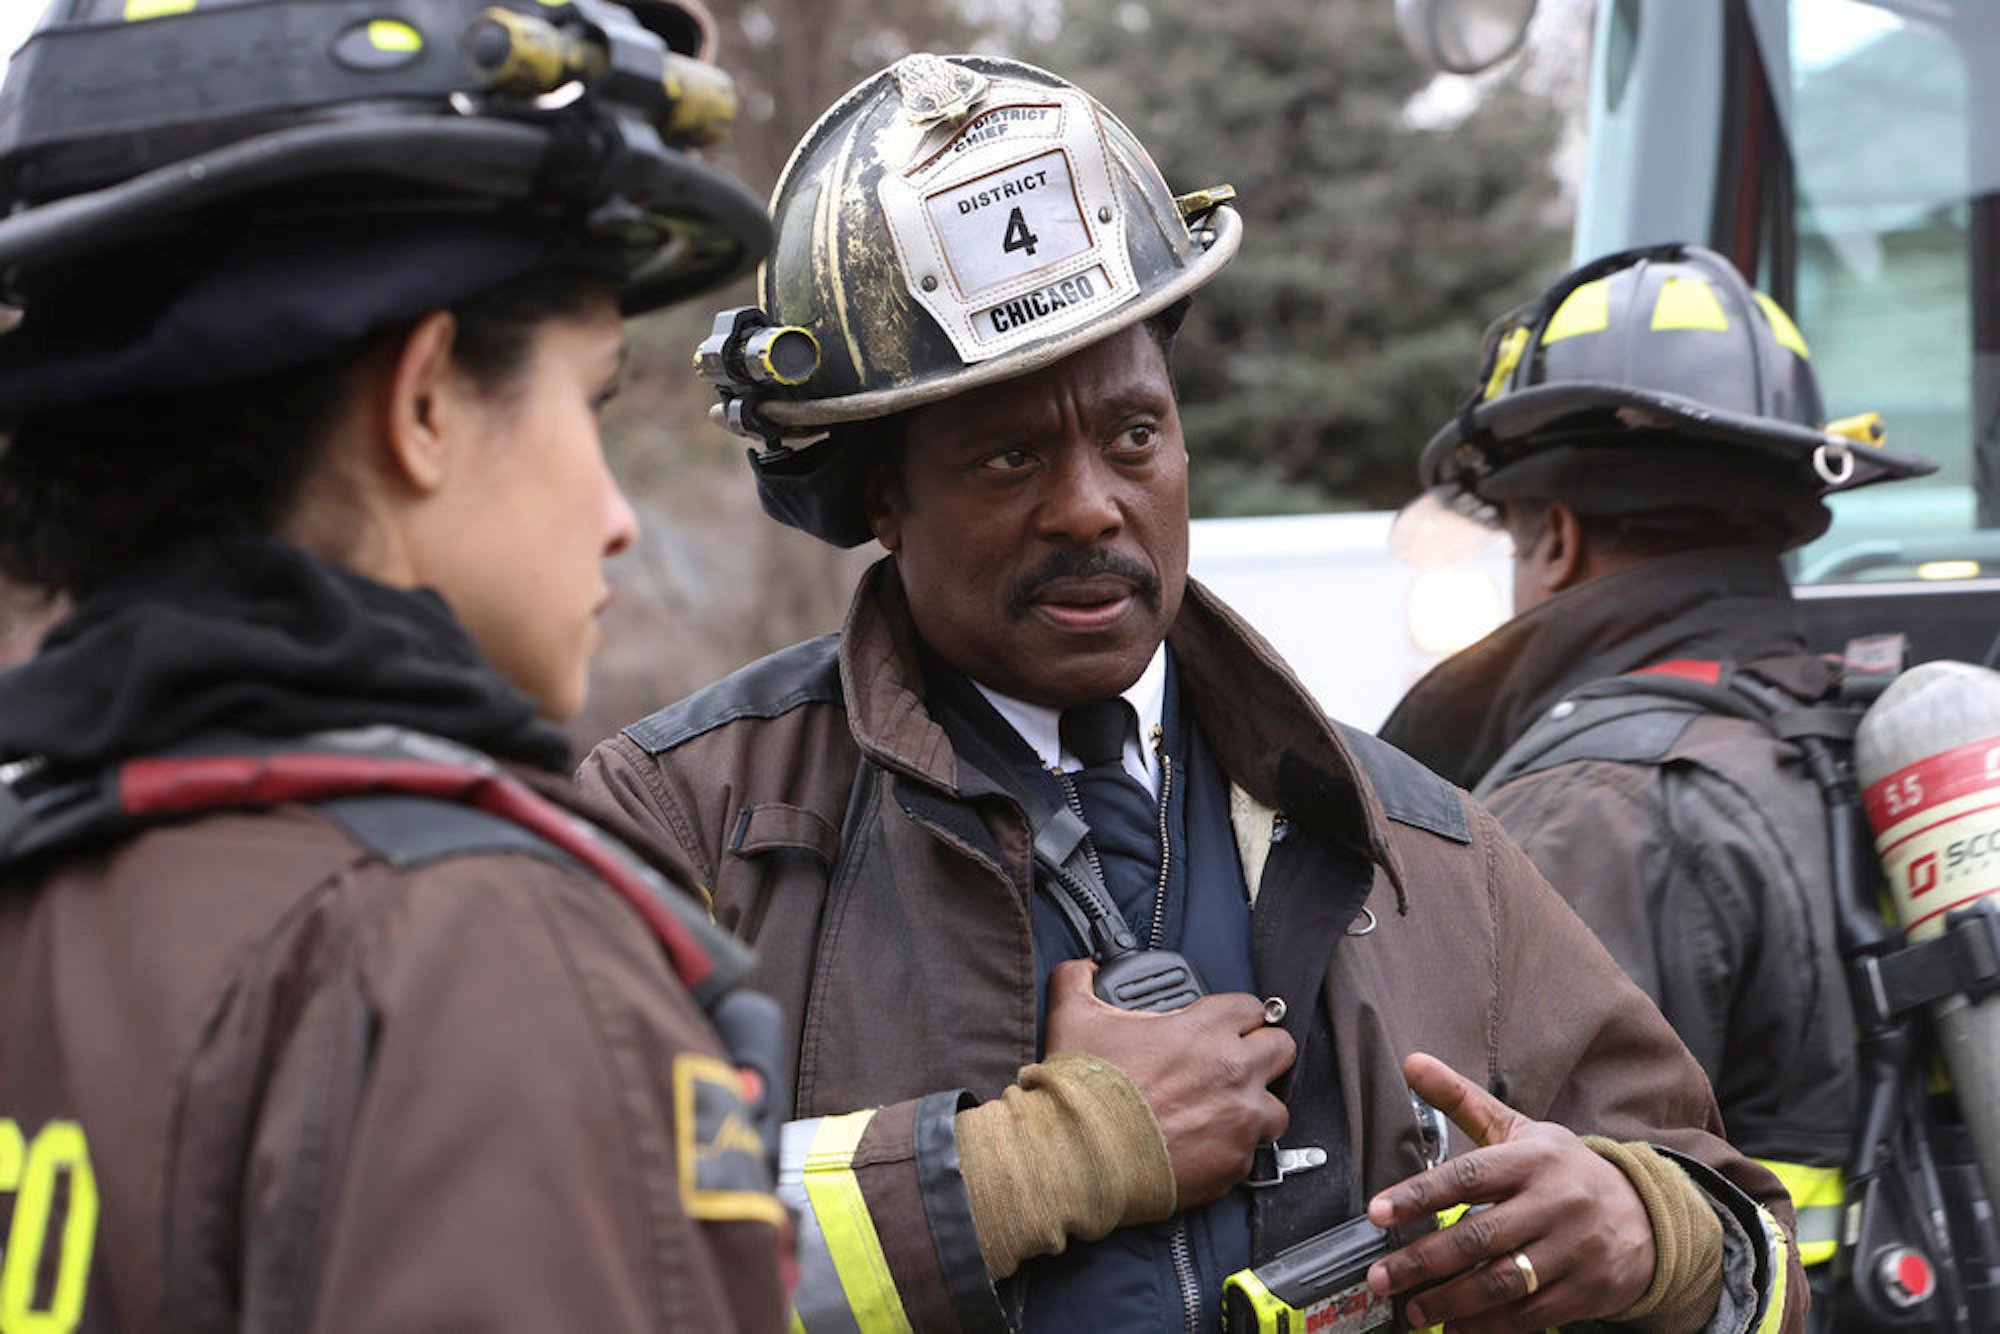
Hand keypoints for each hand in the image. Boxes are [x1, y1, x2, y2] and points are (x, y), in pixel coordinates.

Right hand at [1042, 959, 1294, 1206]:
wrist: (1082, 1158)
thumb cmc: (1084, 1093)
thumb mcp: (1072, 1019)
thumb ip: (1079, 980)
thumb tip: (1083, 969)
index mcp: (1203, 1030)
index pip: (1251, 1007)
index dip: (1238, 1015)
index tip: (1226, 1026)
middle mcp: (1233, 1070)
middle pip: (1281, 1048)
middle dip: (1262, 1053)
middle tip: (1236, 1064)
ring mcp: (1240, 1118)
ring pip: (1276, 1107)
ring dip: (1255, 1107)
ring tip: (1225, 1112)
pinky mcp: (1235, 1162)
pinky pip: (1252, 1153)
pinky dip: (1233, 1150)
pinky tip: (1205, 1147)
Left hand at [1364, 1052, 1654, 1331]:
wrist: (1647, 1213)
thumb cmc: (1564, 1170)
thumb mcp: (1519, 1130)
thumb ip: (1462, 1101)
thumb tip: (1412, 1061)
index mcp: (1533, 1159)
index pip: (1468, 1176)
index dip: (1419, 1195)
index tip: (1378, 1212)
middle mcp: (1555, 1203)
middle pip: (1479, 1236)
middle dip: (1423, 1261)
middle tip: (1380, 1277)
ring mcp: (1574, 1250)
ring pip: (1502, 1281)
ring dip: (1451, 1301)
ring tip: (1413, 1309)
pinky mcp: (1588, 1290)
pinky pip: (1531, 1314)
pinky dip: (1490, 1325)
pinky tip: (1456, 1327)